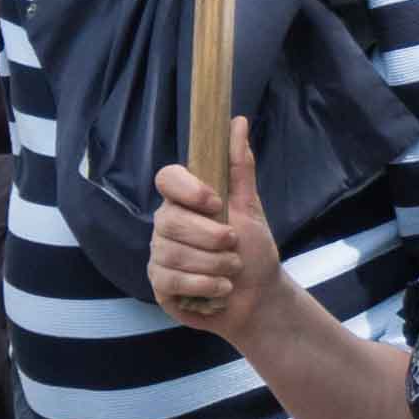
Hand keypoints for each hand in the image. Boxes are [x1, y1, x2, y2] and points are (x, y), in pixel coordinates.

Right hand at [145, 122, 273, 344]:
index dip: (188, 190)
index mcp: (185, 200)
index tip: (216, 203)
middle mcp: (166, 224)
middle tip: (234, 245)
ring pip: (173, 253)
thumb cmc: (253, 249)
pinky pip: (173, 281)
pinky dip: (205, 286)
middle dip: (211, 237)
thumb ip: (240, 167)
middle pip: (170, 220)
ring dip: (214, 265)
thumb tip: (238, 122)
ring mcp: (159, 255)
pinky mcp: (160, 285)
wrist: (258, 297)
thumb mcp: (250, 207)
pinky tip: (221, 290)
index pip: (166, 179)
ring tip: (231, 270)